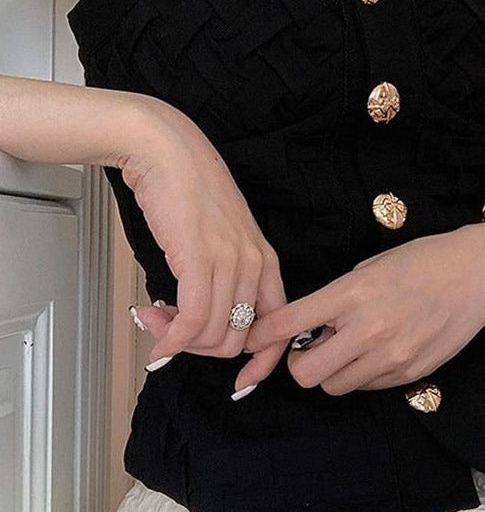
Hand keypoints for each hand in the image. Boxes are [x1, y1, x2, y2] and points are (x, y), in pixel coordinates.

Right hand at [120, 98, 288, 390]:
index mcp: (266, 260)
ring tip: (155, 318)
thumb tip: (199, 322)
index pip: (279, 326)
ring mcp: (230, 261)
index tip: (243, 384)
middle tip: (171, 333)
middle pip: (237, 340)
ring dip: (177, 340)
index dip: (263, 363)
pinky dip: (171, 337)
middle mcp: (254, 264)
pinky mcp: (201, 258)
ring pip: (212, 335)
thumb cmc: (191, 191)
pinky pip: (191, 320)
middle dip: (200, 349)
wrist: (168, 152)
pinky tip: (156, 330)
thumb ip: (221, 277)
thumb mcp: (221, 238)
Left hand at [240, 224, 484, 394]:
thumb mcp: (370, 267)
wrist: (475, 275)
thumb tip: (310, 328)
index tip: (251, 341)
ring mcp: (391, 356)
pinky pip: (367, 386)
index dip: (261, 336)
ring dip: (330, 370)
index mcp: (352, 294)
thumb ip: (337, 299)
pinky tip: (377, 349)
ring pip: (334, 386)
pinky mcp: (409, 373)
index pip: (290, 323)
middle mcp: (368, 330)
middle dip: (299, 363)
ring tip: (348, 345)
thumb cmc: (422, 260)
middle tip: (309, 346)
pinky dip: (361, 374)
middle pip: (305, 374)